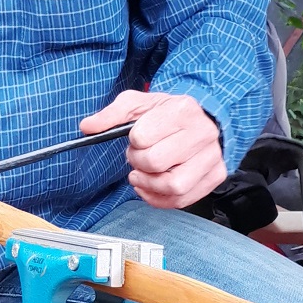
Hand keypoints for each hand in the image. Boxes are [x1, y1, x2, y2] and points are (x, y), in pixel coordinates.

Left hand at [80, 91, 225, 208]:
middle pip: (156, 162)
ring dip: (149, 184)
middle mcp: (202, 133)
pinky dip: (160, 199)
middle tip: (139, 157)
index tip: (137, 138)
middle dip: (138, 163)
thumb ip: (112, 114)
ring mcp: (211, 157)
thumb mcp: (139, 103)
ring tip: (144, 174)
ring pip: (174, 185)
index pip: (142, 137)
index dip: (133, 141)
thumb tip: (87, 127)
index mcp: (182, 110)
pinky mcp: (215, 176)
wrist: (204, 118)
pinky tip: (152, 187)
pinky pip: (183, 200)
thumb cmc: (168, 113)